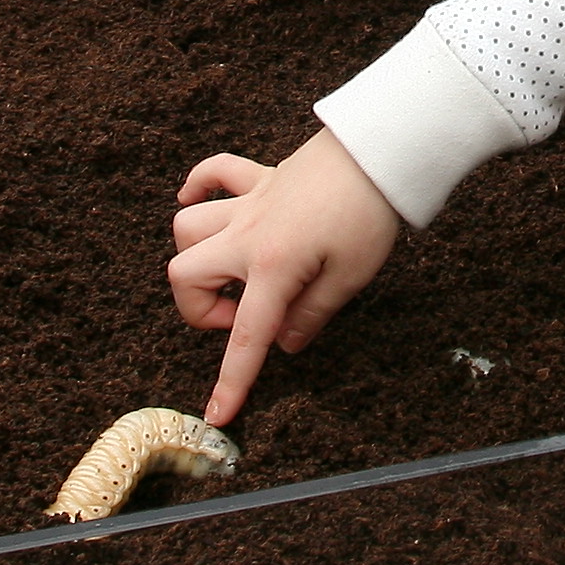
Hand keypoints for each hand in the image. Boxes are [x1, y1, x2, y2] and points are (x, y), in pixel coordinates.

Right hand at [169, 130, 405, 419]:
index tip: (218, 414)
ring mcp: (249, 203)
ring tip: (230, 270)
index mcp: (273, 267)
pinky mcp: (261, 177)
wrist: (379, 150)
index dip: (231, 380)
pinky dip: (198, 187)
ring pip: (188, 225)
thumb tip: (287, 342)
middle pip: (184, 274)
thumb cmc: (370, 213)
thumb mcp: (350, 277)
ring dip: (198, 253)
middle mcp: (248, 234)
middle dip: (199, 307)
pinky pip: (213, 172)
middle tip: (244, 314)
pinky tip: (199, 201)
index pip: (245, 336)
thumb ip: (313, 315)